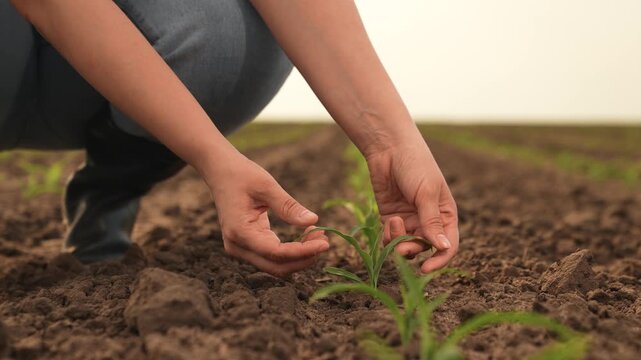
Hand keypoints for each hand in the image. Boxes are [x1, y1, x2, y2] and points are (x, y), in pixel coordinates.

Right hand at [204, 155, 328, 276]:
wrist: (220, 172)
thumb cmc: (242, 175)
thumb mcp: (266, 186)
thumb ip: (288, 206)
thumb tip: (313, 220)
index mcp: (240, 232)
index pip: (276, 253)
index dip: (303, 252)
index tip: (325, 243)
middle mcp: (237, 246)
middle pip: (276, 267)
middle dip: (304, 258)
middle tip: (325, 240)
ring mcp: (240, 248)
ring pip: (275, 266)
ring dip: (299, 257)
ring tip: (318, 236)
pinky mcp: (247, 245)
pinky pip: (272, 257)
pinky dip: (291, 252)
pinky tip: (306, 236)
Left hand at [366, 139, 458, 272]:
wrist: (389, 148)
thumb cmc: (415, 166)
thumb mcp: (426, 193)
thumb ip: (431, 222)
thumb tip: (443, 248)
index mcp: (445, 214)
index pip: (448, 245)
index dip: (440, 260)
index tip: (427, 269)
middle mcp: (428, 221)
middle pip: (424, 248)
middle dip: (413, 250)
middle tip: (403, 246)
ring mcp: (409, 220)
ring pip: (405, 245)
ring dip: (399, 242)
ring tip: (394, 224)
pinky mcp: (391, 217)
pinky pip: (390, 238)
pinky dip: (388, 236)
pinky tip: (389, 221)